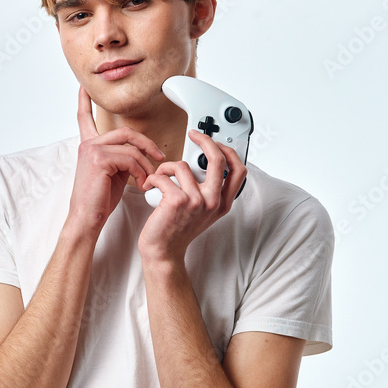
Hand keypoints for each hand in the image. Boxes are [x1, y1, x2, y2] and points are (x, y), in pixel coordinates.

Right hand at [67, 86, 165, 233]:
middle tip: (159, 157)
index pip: (84, 118)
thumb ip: (122, 158)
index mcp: (89, 146)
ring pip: (131, 146)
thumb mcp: (113, 174)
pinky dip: (140, 172)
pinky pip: (130, 158)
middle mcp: (88, 144)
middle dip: (147, 144)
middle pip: (126, 132)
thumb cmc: (100, 201)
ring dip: (145, 164)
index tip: (84, 89)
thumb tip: (141, 155)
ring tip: (147, 180)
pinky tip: (139, 184)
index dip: (84, 102)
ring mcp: (92, 149)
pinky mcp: (98, 159)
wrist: (87, 218)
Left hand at [138, 129, 246, 263]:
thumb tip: (202, 161)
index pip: (238, 169)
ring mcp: (197, 201)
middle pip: (217, 159)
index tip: (215, 141)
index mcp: (222, 203)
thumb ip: (207, 189)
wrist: (163, 252)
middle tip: (193, 135)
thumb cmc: (177, 230)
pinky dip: (153, 178)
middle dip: (205, 140)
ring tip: (158, 177)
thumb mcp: (202, 211)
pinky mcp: (178, 201)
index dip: (228, 150)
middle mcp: (213, 201)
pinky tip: (149, 187)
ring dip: (165, 167)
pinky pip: (163, 175)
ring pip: (182, 166)